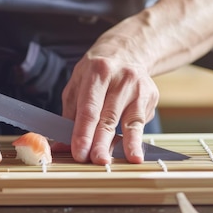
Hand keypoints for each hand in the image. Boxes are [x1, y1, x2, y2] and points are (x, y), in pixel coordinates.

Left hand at [62, 35, 158, 164]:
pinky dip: (135, 139)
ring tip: (126, 160)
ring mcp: (140, 87)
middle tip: (98, 161)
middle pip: (109, 116)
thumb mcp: (78, 85)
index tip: (79, 152)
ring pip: (131, 121)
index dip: (84, 132)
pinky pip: (140, 122)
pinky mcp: (151, 96)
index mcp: (98, 72)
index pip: (89, 108)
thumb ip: (69, 115)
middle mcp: (121, 78)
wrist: (127, 52)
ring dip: (126, 143)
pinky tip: (132, 153)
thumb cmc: (96, 73)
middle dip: (102, 141)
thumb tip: (60, 146)